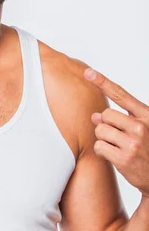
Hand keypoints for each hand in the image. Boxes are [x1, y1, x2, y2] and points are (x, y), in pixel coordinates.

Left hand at [84, 68, 148, 197]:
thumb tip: (95, 116)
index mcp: (146, 116)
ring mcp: (133, 143)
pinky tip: (114, 157)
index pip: (121, 95)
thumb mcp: (139, 131)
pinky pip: (98, 146)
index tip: (88, 72)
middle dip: (106, 125)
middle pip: (105, 115)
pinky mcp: (123, 158)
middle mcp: (141, 127)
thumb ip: (119, 120)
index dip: (103, 82)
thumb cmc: (147, 152)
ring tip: (118, 148)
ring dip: (103, 139)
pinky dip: (101, 151)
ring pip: (100, 130)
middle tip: (118, 138)